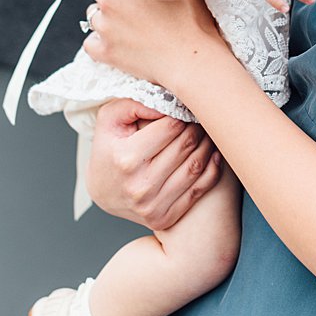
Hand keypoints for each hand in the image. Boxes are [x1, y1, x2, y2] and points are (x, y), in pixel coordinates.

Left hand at [83, 0, 227, 95]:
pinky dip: (101, 44)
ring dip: (107, 17)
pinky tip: (121, 44)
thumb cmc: (194, 23)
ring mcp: (104, 25)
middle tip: (131, 1)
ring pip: (92, 14)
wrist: (193, 59)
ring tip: (131, 26)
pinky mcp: (104, 49)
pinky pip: (90, 43)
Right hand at [86, 98, 221, 230]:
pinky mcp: (163, 217)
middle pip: (187, 144)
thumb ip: (134, 103)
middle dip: (198, 126)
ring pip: (197, 164)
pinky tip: (212, 154)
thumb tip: (167, 99)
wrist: (103, 193)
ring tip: (207, 133)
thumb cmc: (109, 150)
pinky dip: (212, 168)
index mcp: (126, 158)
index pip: (172, 126)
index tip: (186, 108)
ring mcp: (152, 205)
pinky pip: (200, 188)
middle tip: (201, 118)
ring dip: (208, 144)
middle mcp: (139, 185)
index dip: (183, 113)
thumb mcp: (110, 121)